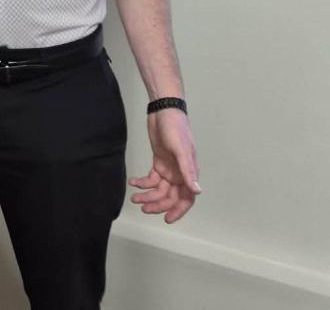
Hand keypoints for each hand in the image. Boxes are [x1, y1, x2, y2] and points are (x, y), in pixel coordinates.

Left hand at [130, 109, 200, 223]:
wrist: (163, 111)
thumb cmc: (176, 129)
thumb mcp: (181, 150)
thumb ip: (188, 171)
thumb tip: (197, 190)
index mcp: (188, 173)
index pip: (186, 198)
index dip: (178, 210)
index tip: (167, 219)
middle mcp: (179, 174)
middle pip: (169, 196)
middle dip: (157, 204)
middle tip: (142, 207)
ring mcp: (169, 168)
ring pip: (159, 189)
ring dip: (147, 194)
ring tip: (134, 197)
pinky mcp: (158, 162)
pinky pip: (151, 178)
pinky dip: (142, 182)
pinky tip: (133, 182)